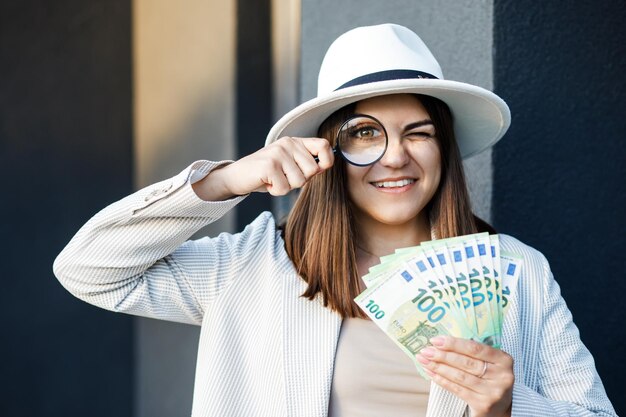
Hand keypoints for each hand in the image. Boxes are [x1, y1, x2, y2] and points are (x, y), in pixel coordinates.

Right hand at [194, 137, 333, 199]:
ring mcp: (278, 153)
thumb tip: (324, 167)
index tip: (320, 169)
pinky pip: (285, 188)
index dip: (327, 160)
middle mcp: (288, 144)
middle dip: (300, 180)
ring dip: (286, 187)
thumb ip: (305, 164)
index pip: (323, 145)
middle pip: (313, 170)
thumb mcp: (288, 165)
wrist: (237, 176)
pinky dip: (275, 191)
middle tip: (283, 177)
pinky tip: (266, 183)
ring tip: (273, 180)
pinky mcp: (269, 165)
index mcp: (295, 142)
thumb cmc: (265, 173)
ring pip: (300, 182)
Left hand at [416, 336, 513, 416]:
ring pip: (459, 376)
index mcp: (504, 360)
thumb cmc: (490, 377)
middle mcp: (502, 376)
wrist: (501, 406)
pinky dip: (441, 380)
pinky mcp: (483, 405)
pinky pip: (457, 389)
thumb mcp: (489, 362)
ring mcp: (493, 392)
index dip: (453, 343)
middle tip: (425, 350)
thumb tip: (441, 343)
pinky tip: (431, 373)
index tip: (435, 340)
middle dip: (442, 355)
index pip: (474, 348)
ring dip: (438, 367)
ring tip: (424, 360)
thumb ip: (472, 352)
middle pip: (465, 362)